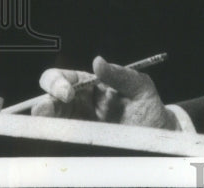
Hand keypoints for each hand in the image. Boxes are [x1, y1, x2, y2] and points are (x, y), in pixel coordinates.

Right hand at [31, 55, 177, 129]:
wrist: (159, 138)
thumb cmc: (148, 109)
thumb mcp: (140, 88)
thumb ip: (121, 75)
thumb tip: (98, 61)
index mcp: (93, 85)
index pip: (66, 78)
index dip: (59, 81)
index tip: (67, 93)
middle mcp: (80, 103)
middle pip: (51, 99)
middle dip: (45, 102)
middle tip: (46, 110)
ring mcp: (78, 124)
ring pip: (51, 120)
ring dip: (44, 119)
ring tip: (43, 121)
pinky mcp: (80, 143)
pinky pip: (60, 139)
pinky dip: (52, 136)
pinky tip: (53, 136)